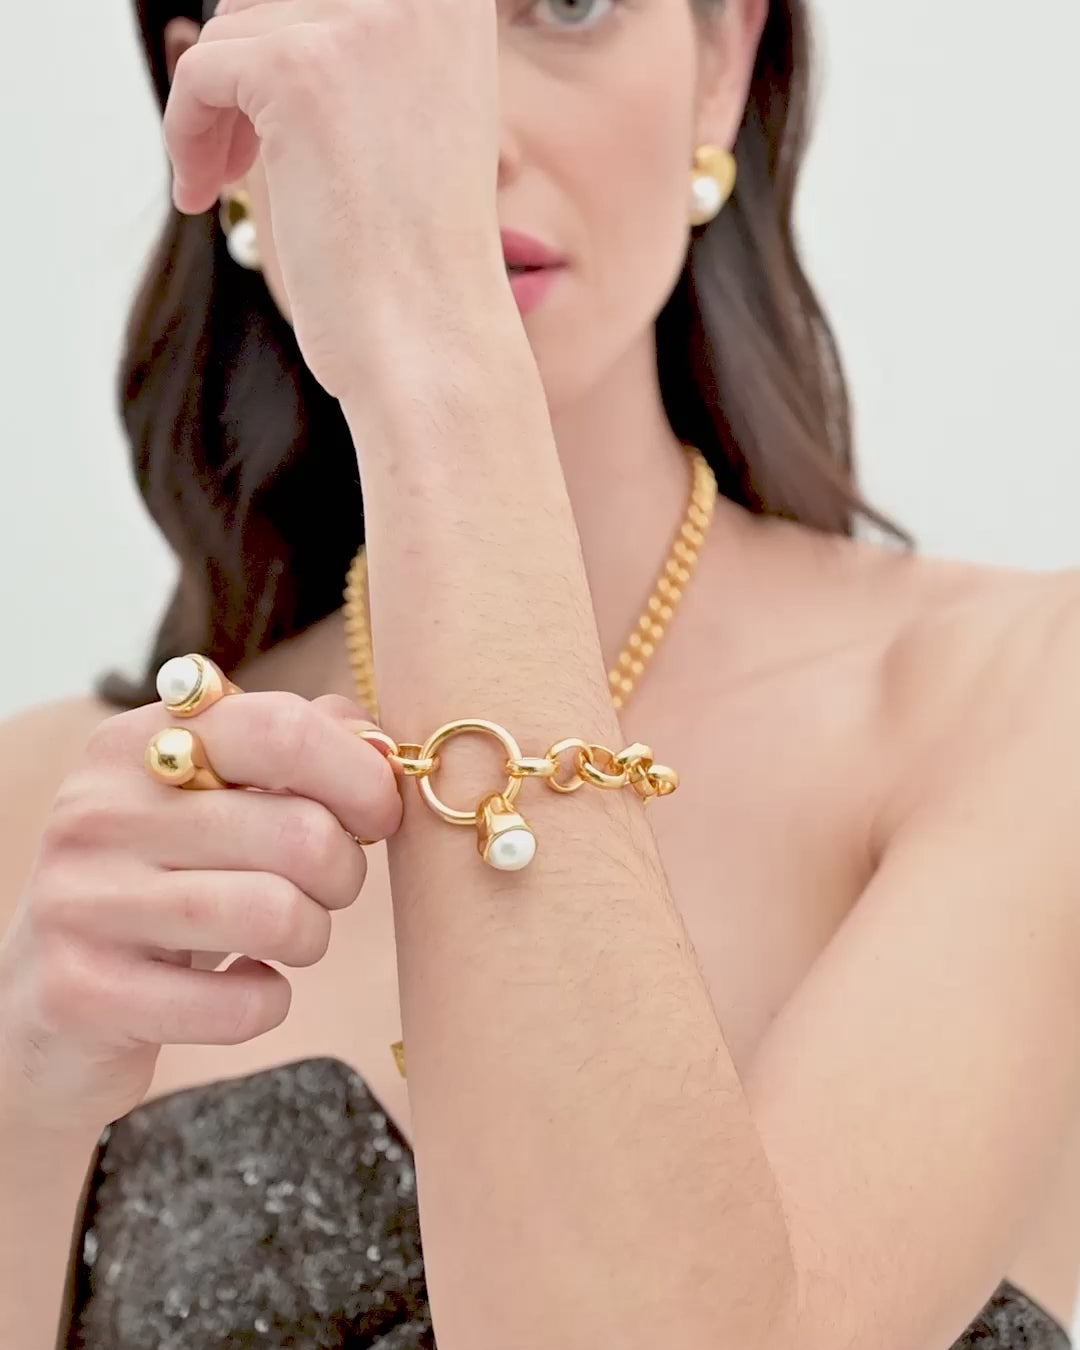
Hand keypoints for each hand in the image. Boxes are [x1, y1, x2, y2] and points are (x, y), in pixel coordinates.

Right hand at [0, 691, 400, 1134]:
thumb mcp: (213, 802)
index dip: (360, 776)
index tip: (377, 813)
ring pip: (278, 915)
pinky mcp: (82, 992)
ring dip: (312, 936)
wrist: (47, 1004)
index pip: (282, 729)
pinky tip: (243, 985)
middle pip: (300, 832)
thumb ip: (296, 751)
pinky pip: (241, 1004)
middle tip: (325, 889)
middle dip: (344, 873)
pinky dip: (268, 1002)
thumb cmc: (163, 885)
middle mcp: (99, 809)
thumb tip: (381, 745)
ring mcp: (83, 900)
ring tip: (288, 936)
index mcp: (139, 744)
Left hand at [164, 0, 510, 402]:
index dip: (288, 44)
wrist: (434, 341)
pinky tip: (203, 191)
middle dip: (245, 73)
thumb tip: (270, 15)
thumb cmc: (422, 258)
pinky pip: (199, 71)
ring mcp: (361, 25)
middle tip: (242, 153)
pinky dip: (185, 133)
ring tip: (232, 179)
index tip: (272, 113)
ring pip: (234, 29)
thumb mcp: (416, 118)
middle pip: (274, 0)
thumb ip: (366, 54)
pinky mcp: (299, 68)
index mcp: (453, 0)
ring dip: (217, 108)